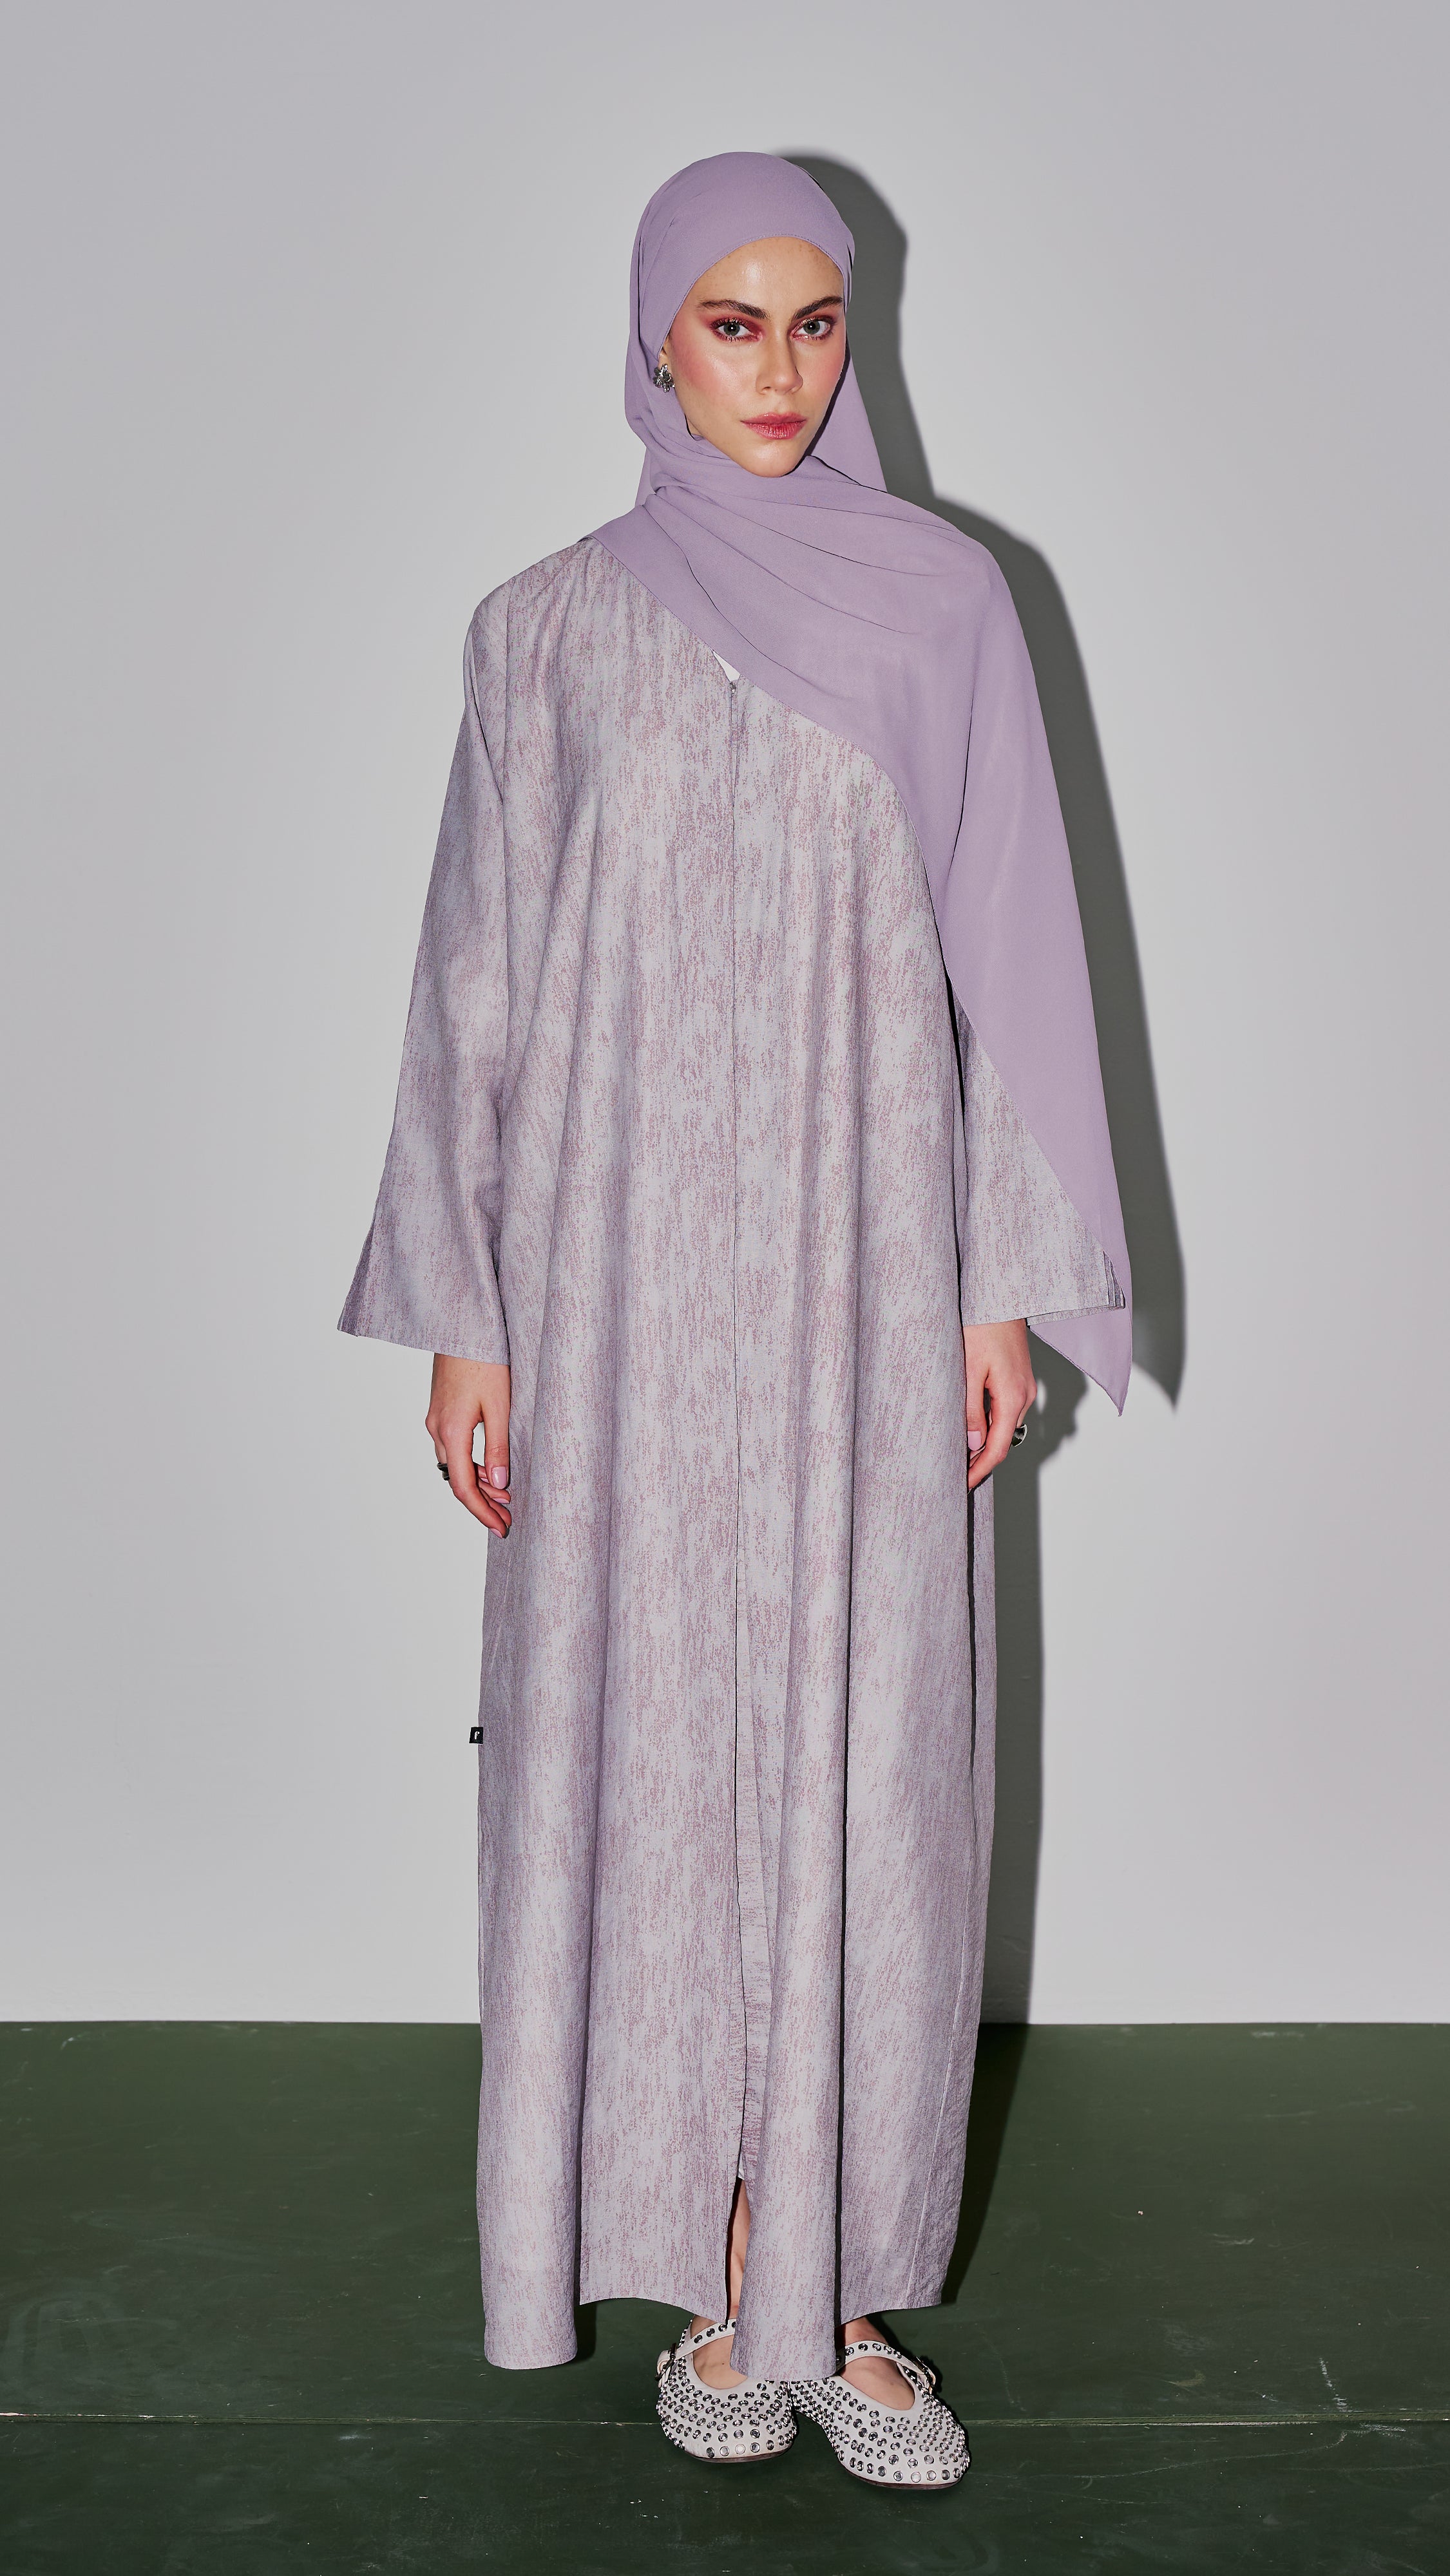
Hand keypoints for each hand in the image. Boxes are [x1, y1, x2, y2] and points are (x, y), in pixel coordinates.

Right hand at [426, 1355, 511, 1534]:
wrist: (461, 1325)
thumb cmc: (483, 1359)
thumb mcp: (500, 1405)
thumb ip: (499, 1447)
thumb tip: (500, 1484)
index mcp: (451, 1432)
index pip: (464, 1488)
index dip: (482, 1512)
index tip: (501, 1528)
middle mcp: (437, 1429)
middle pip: (458, 1480)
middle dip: (483, 1502)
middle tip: (508, 1517)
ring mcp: (436, 1419)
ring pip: (455, 1465)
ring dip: (479, 1483)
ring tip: (507, 1494)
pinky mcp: (441, 1409)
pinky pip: (454, 1448)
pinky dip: (472, 1463)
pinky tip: (492, 1466)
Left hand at [962, 1320, 1034, 1491]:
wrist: (999, 1294)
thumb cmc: (981, 1324)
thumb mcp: (967, 1369)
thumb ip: (970, 1409)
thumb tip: (973, 1443)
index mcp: (1013, 1397)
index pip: (997, 1449)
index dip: (979, 1471)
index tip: (962, 1485)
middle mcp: (1024, 1395)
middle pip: (1003, 1440)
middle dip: (980, 1460)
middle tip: (954, 1475)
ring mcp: (1024, 1386)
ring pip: (1004, 1425)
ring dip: (984, 1441)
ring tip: (957, 1453)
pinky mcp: (1018, 1377)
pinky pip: (1005, 1409)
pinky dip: (989, 1423)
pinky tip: (970, 1423)